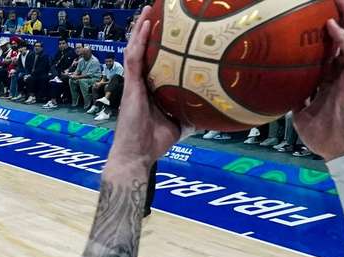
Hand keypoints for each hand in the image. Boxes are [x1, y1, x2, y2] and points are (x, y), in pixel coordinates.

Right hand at [106, 3, 181, 169]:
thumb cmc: (154, 143)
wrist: (138, 155)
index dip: (157, 45)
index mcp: (149, 89)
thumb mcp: (180, 124)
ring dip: (141, 28)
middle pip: (142, 50)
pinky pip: (134, 57)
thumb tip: (212, 110)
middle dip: (147, 30)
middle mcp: (140, 82)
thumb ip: (191, 113)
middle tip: (157, 11)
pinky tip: (147, 24)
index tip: (168, 30)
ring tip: (149, 9)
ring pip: (135, 48)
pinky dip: (140, 40)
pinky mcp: (131, 85)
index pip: (153, 61)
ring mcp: (133, 83)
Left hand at [292, 0, 343, 161]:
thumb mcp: (301, 115)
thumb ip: (293, 99)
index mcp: (328, 80)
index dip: (317, 35)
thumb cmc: (325, 136)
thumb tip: (275, 91)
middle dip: (336, 16)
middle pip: (340, 37)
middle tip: (323, 1)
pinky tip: (331, 24)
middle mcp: (340, 72)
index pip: (325, 50)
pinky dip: (343, 36)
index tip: (304, 19)